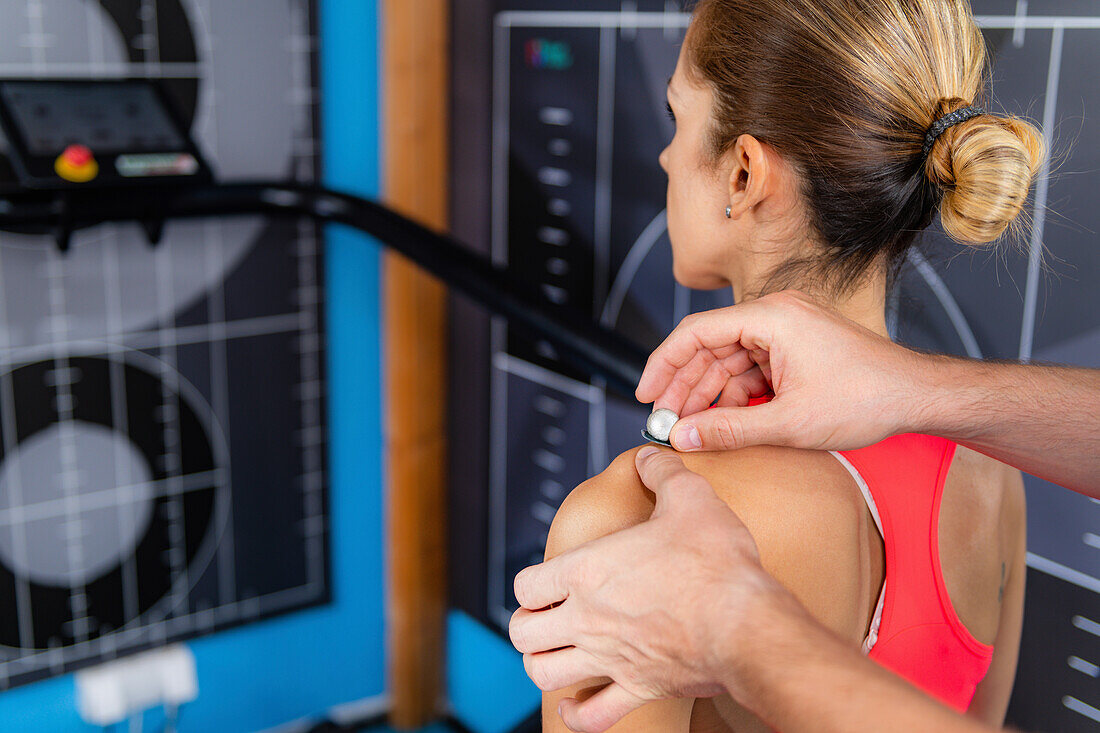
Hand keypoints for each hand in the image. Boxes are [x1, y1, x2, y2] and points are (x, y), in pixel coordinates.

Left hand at [509, 447, 791, 731]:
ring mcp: (609, 658)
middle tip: (545, 617)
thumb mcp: (691, 498)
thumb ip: (662, 473)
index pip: (526, 584)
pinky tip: (580, 701)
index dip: (531, 582)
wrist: (748, 625)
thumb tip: (651, 458)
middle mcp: (587, 619)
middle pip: (522, 633)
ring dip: (542, 664)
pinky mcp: (638, 688)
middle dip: (528, 624)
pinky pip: (592, 715)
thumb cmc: (718, 564)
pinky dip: (578, 713)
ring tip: (556, 653)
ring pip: (543, 674)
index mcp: (588, 572)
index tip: (548, 581)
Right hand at [635, 290, 924, 451]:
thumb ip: (729, 430)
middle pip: (708, 347)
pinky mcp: (794, 349)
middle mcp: (774, 315)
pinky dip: (733, 396)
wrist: (918, 396)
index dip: (663, 364)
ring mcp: (785, 332)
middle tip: (660, 420)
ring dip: (706, 394)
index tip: (645, 395)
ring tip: (686, 428)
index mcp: (771, 317)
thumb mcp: (789, 423)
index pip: (696, 332)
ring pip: (727, 361)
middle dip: (683, 385)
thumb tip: (682, 438)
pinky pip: (750, 369)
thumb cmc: (866, 399)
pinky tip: (721, 423)